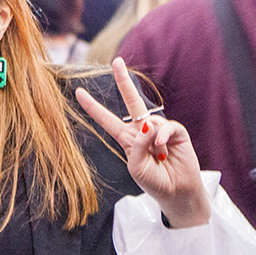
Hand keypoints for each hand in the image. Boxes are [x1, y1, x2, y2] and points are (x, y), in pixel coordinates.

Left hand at [76, 57, 209, 227]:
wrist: (177, 193)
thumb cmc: (153, 182)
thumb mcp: (136, 167)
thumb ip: (136, 147)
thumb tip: (147, 125)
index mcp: (126, 139)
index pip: (107, 119)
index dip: (93, 107)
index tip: (78, 92)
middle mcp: (141, 130)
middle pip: (131, 101)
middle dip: (123, 81)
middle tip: (116, 61)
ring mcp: (159, 129)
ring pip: (149, 120)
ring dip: (150, 139)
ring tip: (158, 157)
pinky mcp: (176, 132)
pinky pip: (166, 125)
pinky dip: (162, 135)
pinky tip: (162, 147)